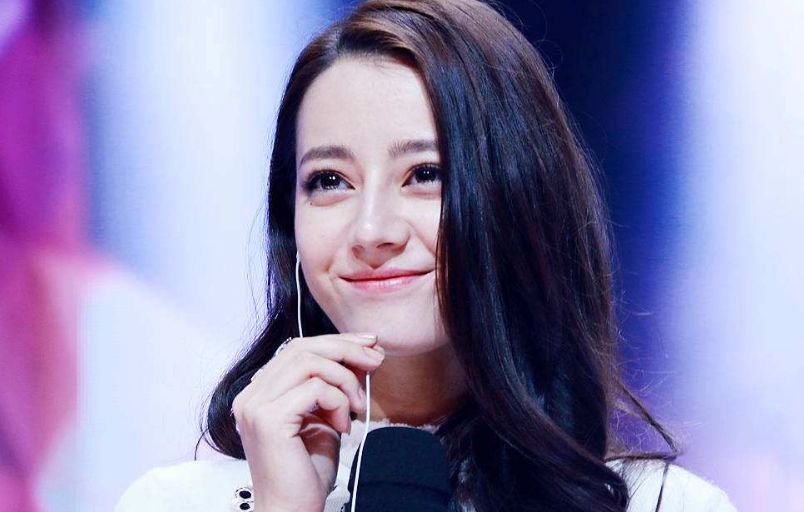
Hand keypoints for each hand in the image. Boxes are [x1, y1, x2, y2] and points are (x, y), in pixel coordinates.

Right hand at [230, 333, 384, 511]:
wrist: (293, 509)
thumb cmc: (307, 471)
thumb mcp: (325, 416)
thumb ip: (332, 385)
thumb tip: (360, 353)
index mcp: (260, 392)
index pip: (297, 349)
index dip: (335, 342)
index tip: (368, 344)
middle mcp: (251, 395)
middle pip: (302, 348)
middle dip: (345, 349)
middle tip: (376, 360)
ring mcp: (256, 406)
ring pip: (309, 362)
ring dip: (345, 379)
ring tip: (358, 406)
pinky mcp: (268, 419)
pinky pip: (315, 388)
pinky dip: (338, 402)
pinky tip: (343, 427)